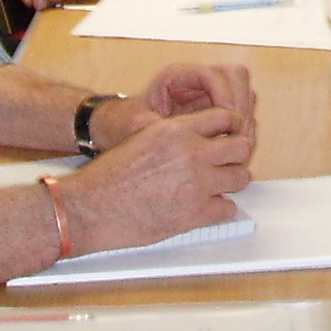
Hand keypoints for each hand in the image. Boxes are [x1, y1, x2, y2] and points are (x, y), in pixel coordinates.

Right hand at [63, 107, 254, 252]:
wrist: (90, 208)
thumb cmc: (108, 176)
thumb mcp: (140, 136)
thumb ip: (171, 133)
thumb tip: (193, 134)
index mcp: (175, 130)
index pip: (225, 116)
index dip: (229, 127)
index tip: (228, 136)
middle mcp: (191, 153)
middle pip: (241, 146)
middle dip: (235, 154)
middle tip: (226, 162)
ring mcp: (196, 184)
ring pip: (241, 177)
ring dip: (230, 182)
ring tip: (216, 186)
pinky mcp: (194, 214)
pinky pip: (228, 209)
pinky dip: (220, 210)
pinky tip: (207, 207)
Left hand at [102, 62, 257, 147]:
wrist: (125, 129)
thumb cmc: (128, 123)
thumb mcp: (136, 125)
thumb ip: (155, 127)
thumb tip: (180, 133)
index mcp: (176, 76)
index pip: (213, 74)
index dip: (225, 95)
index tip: (227, 119)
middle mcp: (197, 80)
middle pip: (236, 76)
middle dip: (241, 105)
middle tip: (239, 134)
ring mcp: (210, 93)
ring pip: (244, 92)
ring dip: (246, 117)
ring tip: (239, 144)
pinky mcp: (217, 108)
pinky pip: (242, 111)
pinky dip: (244, 127)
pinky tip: (235, 148)